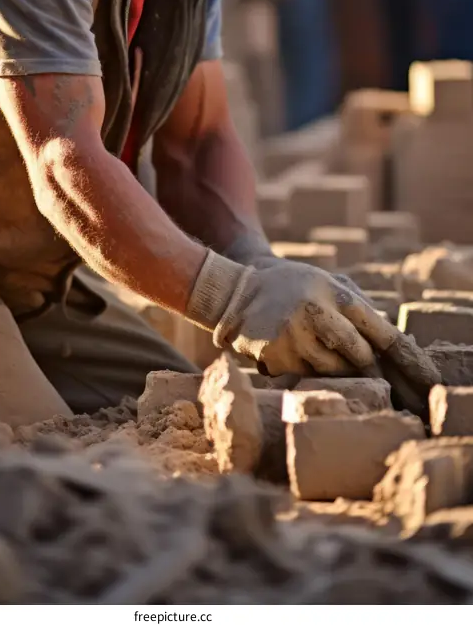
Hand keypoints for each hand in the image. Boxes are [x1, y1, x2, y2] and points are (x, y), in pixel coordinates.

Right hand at [186, 251, 439, 389]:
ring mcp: (294, 334)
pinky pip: (302, 377)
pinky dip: (301, 370)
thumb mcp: (327, 282)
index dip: (407, 360)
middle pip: (359, 358)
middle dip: (363, 367)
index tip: (426, 381)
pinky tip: (287, 351)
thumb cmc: (290, 286)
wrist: (236, 290)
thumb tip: (392, 334)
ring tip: (309, 347)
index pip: (383, 332)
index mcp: (336, 292)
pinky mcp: (274, 354)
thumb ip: (359, 305)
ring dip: (328, 368)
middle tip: (362, 370)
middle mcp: (317, 311)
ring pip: (331, 372)